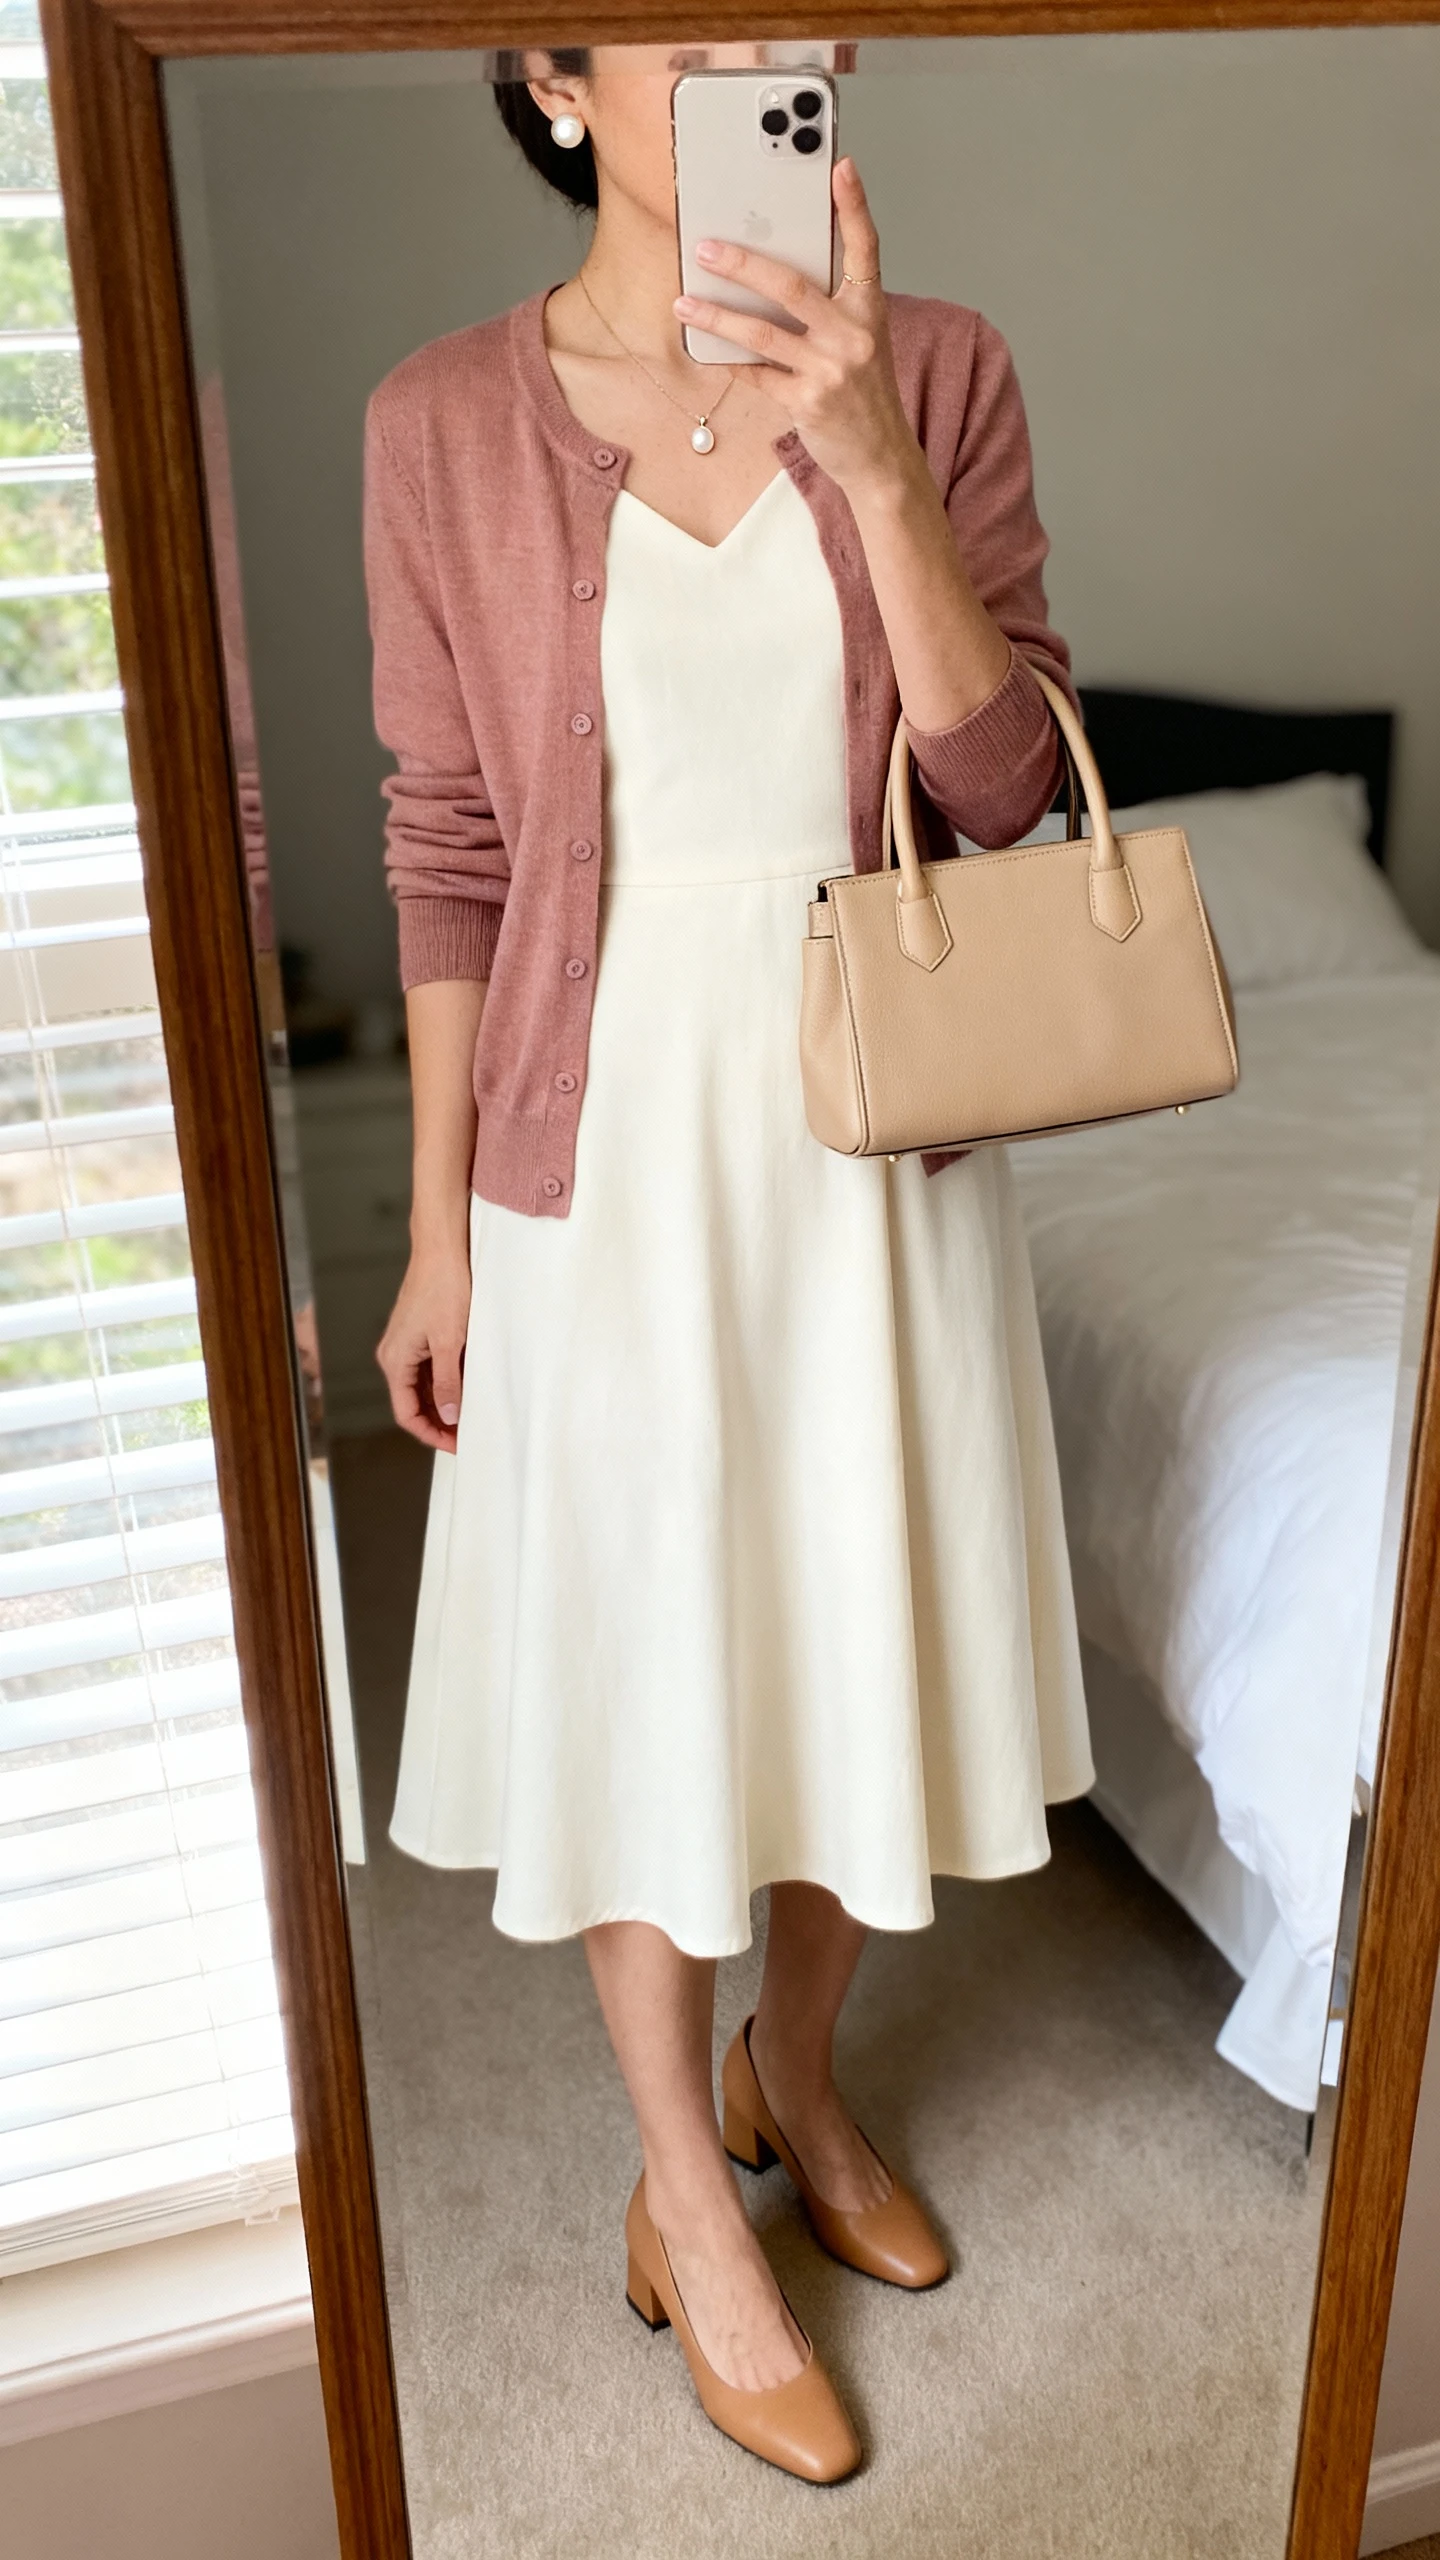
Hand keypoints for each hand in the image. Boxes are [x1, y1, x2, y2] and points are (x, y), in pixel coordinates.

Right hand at [377, 1244, 470, 1452]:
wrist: (441, 1249)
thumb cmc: (444, 1288)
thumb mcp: (449, 1342)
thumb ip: (447, 1383)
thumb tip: (447, 1417)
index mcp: (395, 1360)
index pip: (407, 1413)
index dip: (431, 1434)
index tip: (456, 1445)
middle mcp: (394, 1356)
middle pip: (412, 1404)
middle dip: (438, 1423)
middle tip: (467, 1436)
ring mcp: (405, 1346)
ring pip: (421, 1388)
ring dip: (443, 1404)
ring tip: (470, 1417)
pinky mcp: (418, 1336)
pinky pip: (428, 1370)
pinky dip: (445, 1384)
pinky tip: (466, 1390)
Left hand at [673, 158, 916, 497]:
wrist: (880, 456)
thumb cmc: (864, 391)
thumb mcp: (861, 339)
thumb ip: (830, 305)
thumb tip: (773, 271)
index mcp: (869, 311)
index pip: (865, 248)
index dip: (855, 207)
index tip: (840, 168)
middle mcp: (853, 337)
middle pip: (791, 287)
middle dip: (743, 265)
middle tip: (706, 247)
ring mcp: (830, 371)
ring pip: (762, 333)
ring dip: (717, 316)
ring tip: (684, 302)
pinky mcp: (807, 403)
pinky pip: (757, 375)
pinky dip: (730, 361)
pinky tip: (706, 347)